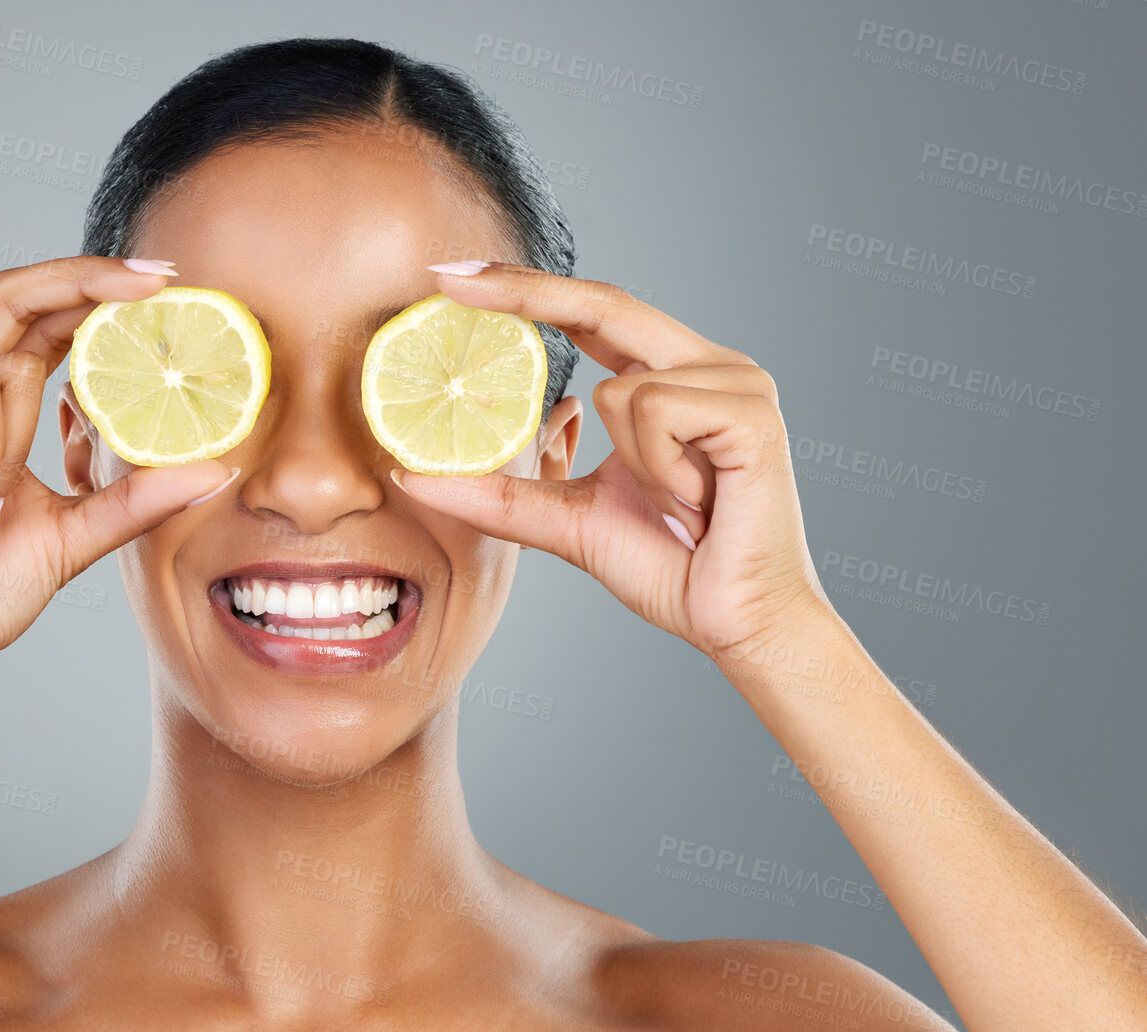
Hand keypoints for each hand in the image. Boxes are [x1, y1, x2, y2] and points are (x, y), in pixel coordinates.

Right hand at [0, 256, 238, 685]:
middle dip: (87, 275)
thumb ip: (136, 499)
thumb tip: (215, 471)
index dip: (97, 291)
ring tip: (3, 498)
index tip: (165, 286)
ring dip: (28, 422)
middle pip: (13, 294)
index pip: (42, 321)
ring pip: (3, 360)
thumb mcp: (79, 535)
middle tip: (159, 279)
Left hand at [390, 263, 831, 660]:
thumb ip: (501, 494)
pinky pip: (655, 414)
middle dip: (523, 290)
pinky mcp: (751, 412)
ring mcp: (737, 382)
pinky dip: (657, 469)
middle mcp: (709, 365)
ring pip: (620, 389)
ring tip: (674, 505)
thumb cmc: (671, 568)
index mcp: (672, 377)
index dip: (525, 289)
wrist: (738, 624)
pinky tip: (695, 502)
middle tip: (445, 278)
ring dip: (628, 463)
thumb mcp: (566, 522)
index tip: (453, 277)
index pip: (592, 313)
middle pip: (604, 302)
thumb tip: (411, 477)